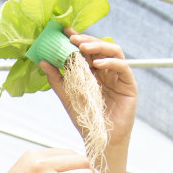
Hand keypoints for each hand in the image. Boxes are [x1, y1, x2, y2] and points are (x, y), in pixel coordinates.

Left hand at [39, 27, 137, 144]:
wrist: (101, 140)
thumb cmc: (86, 120)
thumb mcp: (67, 97)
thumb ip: (57, 79)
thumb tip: (42, 61)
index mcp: (92, 71)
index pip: (86, 50)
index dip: (77, 39)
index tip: (64, 31)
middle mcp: (106, 70)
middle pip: (99, 47)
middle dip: (86, 40)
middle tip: (72, 38)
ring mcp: (118, 76)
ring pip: (113, 51)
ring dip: (98, 46)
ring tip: (83, 48)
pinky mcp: (129, 84)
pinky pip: (122, 67)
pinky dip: (110, 62)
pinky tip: (98, 64)